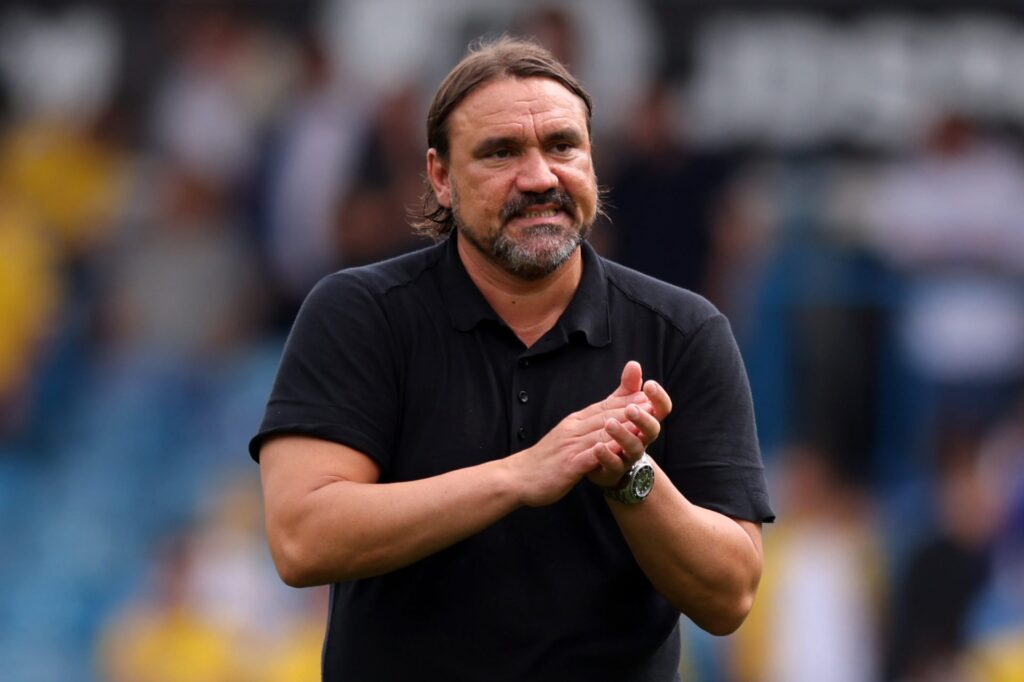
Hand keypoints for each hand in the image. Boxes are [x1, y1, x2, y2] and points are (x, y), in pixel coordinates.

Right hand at [504, 369, 652, 506]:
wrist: (518, 477)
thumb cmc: (546, 459)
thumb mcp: (566, 436)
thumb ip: (586, 426)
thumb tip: (604, 419)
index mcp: (574, 422)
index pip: (604, 406)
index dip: (627, 400)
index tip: (648, 395)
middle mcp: (573, 429)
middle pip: (606, 415)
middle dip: (631, 409)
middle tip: (653, 404)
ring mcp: (571, 446)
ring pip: (601, 433)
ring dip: (624, 427)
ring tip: (644, 424)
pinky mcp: (568, 465)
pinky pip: (590, 456)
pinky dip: (606, 452)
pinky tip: (620, 451)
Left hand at [585, 361, 671, 487]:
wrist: (606, 463)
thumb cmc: (619, 428)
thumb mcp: (622, 404)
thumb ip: (628, 386)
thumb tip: (634, 364)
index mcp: (647, 421)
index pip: (661, 409)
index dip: (658, 397)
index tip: (649, 384)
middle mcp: (643, 439)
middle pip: (652, 429)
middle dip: (642, 418)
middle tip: (631, 408)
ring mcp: (630, 456)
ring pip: (634, 448)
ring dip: (623, 435)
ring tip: (610, 424)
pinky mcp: (614, 470)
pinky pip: (614, 464)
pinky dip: (606, 456)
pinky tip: (597, 446)